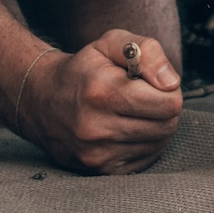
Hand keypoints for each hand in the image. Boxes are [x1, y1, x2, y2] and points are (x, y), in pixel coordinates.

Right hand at [15, 30, 181, 174]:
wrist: (41, 99)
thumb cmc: (84, 69)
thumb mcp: (112, 43)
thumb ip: (148, 52)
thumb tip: (172, 83)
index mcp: (103, 92)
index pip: (169, 103)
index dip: (169, 90)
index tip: (154, 84)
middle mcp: (97, 127)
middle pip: (167, 126)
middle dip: (164, 109)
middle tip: (146, 97)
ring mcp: (96, 153)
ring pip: (159, 144)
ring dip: (155, 127)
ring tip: (133, 112)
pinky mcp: (98, 170)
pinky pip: (145, 160)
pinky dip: (144, 144)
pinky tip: (126, 129)